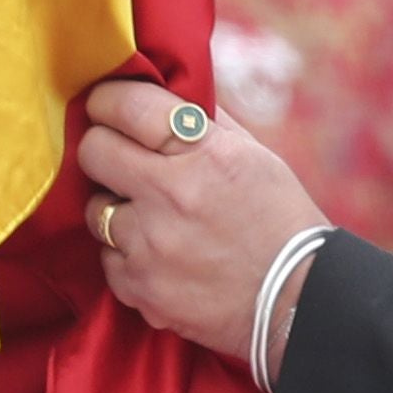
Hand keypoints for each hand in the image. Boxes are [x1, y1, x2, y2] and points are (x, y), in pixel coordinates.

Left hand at [81, 75, 330, 373]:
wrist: (298, 300)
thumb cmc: (280, 220)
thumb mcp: (254, 155)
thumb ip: (204, 121)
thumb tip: (164, 92)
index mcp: (203, 154)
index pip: (127, 106)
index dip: (107, 100)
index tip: (105, 104)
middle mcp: (170, 196)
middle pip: (93, 151)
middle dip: (103, 149)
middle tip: (120, 158)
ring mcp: (151, 246)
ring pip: (95, 210)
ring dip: (117, 209)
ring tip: (151, 219)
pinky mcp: (141, 289)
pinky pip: (107, 259)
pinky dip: (127, 257)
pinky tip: (160, 257)